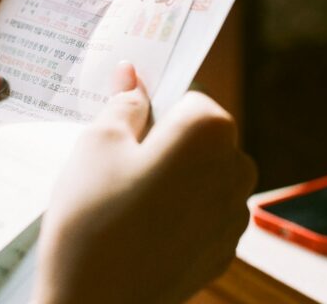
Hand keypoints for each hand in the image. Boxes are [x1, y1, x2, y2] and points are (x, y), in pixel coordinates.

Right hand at [33, 63, 256, 303]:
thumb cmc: (92, 220)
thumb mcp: (96, 144)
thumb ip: (123, 103)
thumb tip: (131, 75)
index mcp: (209, 132)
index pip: (188, 96)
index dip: (153, 107)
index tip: (126, 124)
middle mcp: (234, 171)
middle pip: (202, 136)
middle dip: (166, 142)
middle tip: (118, 164)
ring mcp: (233, 216)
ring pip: (204, 175)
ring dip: (174, 177)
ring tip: (126, 200)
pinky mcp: (222, 250)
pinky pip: (203, 213)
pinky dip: (179, 213)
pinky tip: (141, 228)